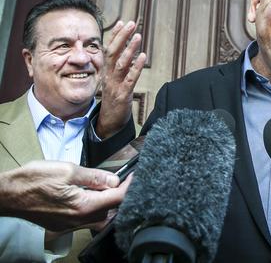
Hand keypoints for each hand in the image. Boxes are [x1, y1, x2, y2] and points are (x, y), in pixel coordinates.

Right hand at [0, 161, 130, 231]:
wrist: (7, 194)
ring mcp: (69, 225)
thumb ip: (94, 177)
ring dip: (105, 202)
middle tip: (118, 178)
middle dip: (117, 194)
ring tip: (102, 186)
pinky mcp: (61, 225)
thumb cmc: (32, 180)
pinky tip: (88, 195)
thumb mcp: (67, 170)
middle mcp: (78, 220)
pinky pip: (85, 219)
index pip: (117, 198)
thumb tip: (114, 180)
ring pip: (99, 217)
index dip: (129, 186)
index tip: (134, 176)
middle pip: (111, 210)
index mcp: (83, 206)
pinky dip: (92, 208)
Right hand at [96, 21, 146, 138]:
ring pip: (120, 64)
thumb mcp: (114, 82)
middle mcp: (108, 77)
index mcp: (106, 72)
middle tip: (131, 23)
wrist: (109, 124)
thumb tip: (128, 53)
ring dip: (129, 49)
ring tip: (138, 36)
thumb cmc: (114, 101)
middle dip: (122, 37)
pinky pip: (130, 79)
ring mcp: (115, 85)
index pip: (109, 50)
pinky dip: (136, 67)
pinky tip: (143, 57)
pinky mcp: (123, 95)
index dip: (115, 36)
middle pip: (113, 53)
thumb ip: (119, 68)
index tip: (121, 22)